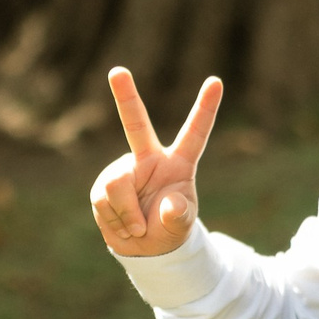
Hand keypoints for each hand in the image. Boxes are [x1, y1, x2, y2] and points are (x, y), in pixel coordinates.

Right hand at [90, 66, 222, 256]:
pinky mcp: (103, 186)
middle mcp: (148, 158)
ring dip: (127, 214)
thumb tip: (167, 205)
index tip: (216, 81)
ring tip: (137, 229)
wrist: (143, 247)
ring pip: (117, 186)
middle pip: (136, 124)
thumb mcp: (181, 226)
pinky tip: (124, 227)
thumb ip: (178, 216)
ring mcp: (123, 170)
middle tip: (117, 71)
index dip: (205, 108)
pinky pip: (103, 201)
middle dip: (125, 96)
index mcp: (177, 162)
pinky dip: (115, 221)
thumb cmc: (168, 228)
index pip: (194, 132)